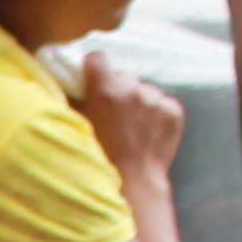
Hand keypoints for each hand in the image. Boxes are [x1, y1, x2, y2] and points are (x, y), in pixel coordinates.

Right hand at [74, 51, 184, 181]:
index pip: (98, 58)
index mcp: (104, 91)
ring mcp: (156, 100)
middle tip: (112, 114)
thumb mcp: (77, 128)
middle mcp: (132, 90)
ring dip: (137, 101)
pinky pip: (161, 101)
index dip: (93, 68)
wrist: (133, 184)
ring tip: (131, 127)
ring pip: (143, 90)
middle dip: (116, 89)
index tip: (92, 79)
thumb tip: (68, 84)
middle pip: (122, 76)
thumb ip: (74, 102)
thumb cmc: (99, 160)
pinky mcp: (173, 110)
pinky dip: (155, 113)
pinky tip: (146, 132)